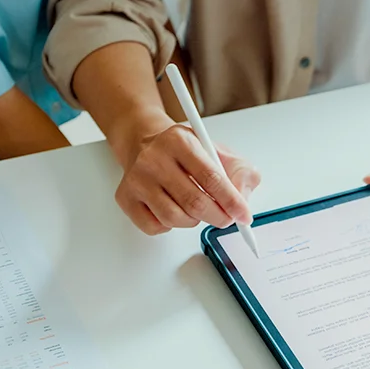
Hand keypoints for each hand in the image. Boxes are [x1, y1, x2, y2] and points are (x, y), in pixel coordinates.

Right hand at [115, 121, 259, 234]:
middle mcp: (153, 158)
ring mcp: (137, 179)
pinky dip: (170, 226)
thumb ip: (239, 172)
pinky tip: (173, 209)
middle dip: (218, 217)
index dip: (232, 201)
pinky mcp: (125, 198)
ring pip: (174, 218)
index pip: (211, 178)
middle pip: (194, 202)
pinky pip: (155, 227)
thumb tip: (242, 200)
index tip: (244, 216)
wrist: (146, 144)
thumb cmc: (186, 152)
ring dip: (193, 221)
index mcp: (180, 141)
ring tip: (196, 208)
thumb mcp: (218, 152)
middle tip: (226, 219)